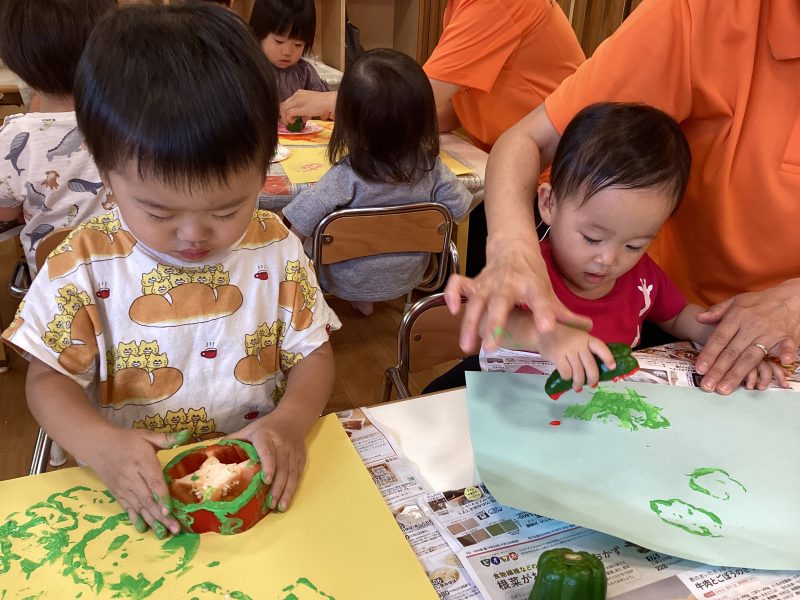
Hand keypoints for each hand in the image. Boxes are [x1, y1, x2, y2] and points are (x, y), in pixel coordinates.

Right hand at [90, 428, 183, 537]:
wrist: (97, 446)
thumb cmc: (127, 440)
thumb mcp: (147, 436)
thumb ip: (167, 438)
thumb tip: (188, 433)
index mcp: (141, 462)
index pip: (153, 482)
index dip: (161, 497)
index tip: (169, 510)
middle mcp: (132, 478)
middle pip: (148, 499)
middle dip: (161, 516)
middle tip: (175, 529)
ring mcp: (123, 488)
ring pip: (139, 507)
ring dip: (152, 521)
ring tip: (163, 533)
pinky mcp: (118, 494)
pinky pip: (128, 508)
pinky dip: (136, 519)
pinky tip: (144, 529)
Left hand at [226, 411, 306, 512]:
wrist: (292, 419)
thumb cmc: (266, 427)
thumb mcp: (249, 429)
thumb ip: (234, 440)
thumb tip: (211, 452)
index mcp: (266, 437)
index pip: (268, 452)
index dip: (269, 466)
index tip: (266, 480)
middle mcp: (281, 445)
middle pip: (282, 467)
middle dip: (277, 487)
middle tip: (271, 504)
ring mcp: (293, 452)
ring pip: (291, 473)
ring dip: (286, 491)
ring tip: (280, 506)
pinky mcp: (301, 458)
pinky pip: (298, 474)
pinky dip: (293, 488)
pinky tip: (287, 499)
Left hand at [280, 90, 336, 122]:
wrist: (329, 101)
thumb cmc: (324, 103)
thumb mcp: (312, 104)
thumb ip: (306, 110)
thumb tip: (303, 117)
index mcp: (300, 93)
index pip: (288, 101)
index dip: (286, 110)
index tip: (288, 116)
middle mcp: (297, 95)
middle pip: (284, 104)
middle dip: (283, 114)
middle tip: (287, 121)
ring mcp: (298, 101)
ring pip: (284, 109)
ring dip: (285, 117)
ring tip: (290, 122)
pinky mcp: (300, 108)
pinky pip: (289, 113)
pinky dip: (289, 118)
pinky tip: (293, 121)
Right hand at [443, 236, 591, 352]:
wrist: (512, 247)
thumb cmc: (531, 275)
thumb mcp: (549, 291)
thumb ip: (564, 313)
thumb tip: (588, 328)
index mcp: (531, 285)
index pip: (539, 298)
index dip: (544, 313)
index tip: (546, 328)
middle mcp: (508, 283)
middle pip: (500, 302)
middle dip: (495, 323)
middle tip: (492, 346)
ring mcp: (488, 282)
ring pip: (475, 301)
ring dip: (470, 322)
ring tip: (468, 345)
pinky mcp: (474, 282)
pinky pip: (457, 285)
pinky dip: (451, 295)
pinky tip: (451, 311)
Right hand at [536, 325, 614, 391]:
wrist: (540, 333)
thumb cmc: (562, 338)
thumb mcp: (576, 338)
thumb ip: (586, 350)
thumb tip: (593, 372)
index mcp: (586, 338)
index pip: (600, 347)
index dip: (608, 358)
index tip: (612, 368)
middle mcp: (579, 343)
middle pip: (590, 366)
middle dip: (593, 378)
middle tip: (592, 385)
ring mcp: (567, 349)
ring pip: (578, 372)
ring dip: (579, 383)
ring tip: (578, 386)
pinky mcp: (556, 356)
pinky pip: (566, 373)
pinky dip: (567, 378)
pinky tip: (566, 377)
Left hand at [695, 280, 799, 393]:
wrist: (789, 297)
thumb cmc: (759, 302)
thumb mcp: (736, 301)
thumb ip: (717, 311)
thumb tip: (698, 318)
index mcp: (737, 317)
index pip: (719, 338)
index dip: (709, 354)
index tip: (699, 369)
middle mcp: (752, 327)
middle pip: (732, 352)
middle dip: (718, 370)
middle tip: (707, 385)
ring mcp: (769, 333)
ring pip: (751, 357)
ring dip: (737, 374)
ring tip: (725, 388)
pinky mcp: (787, 338)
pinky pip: (785, 347)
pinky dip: (785, 354)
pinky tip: (781, 363)